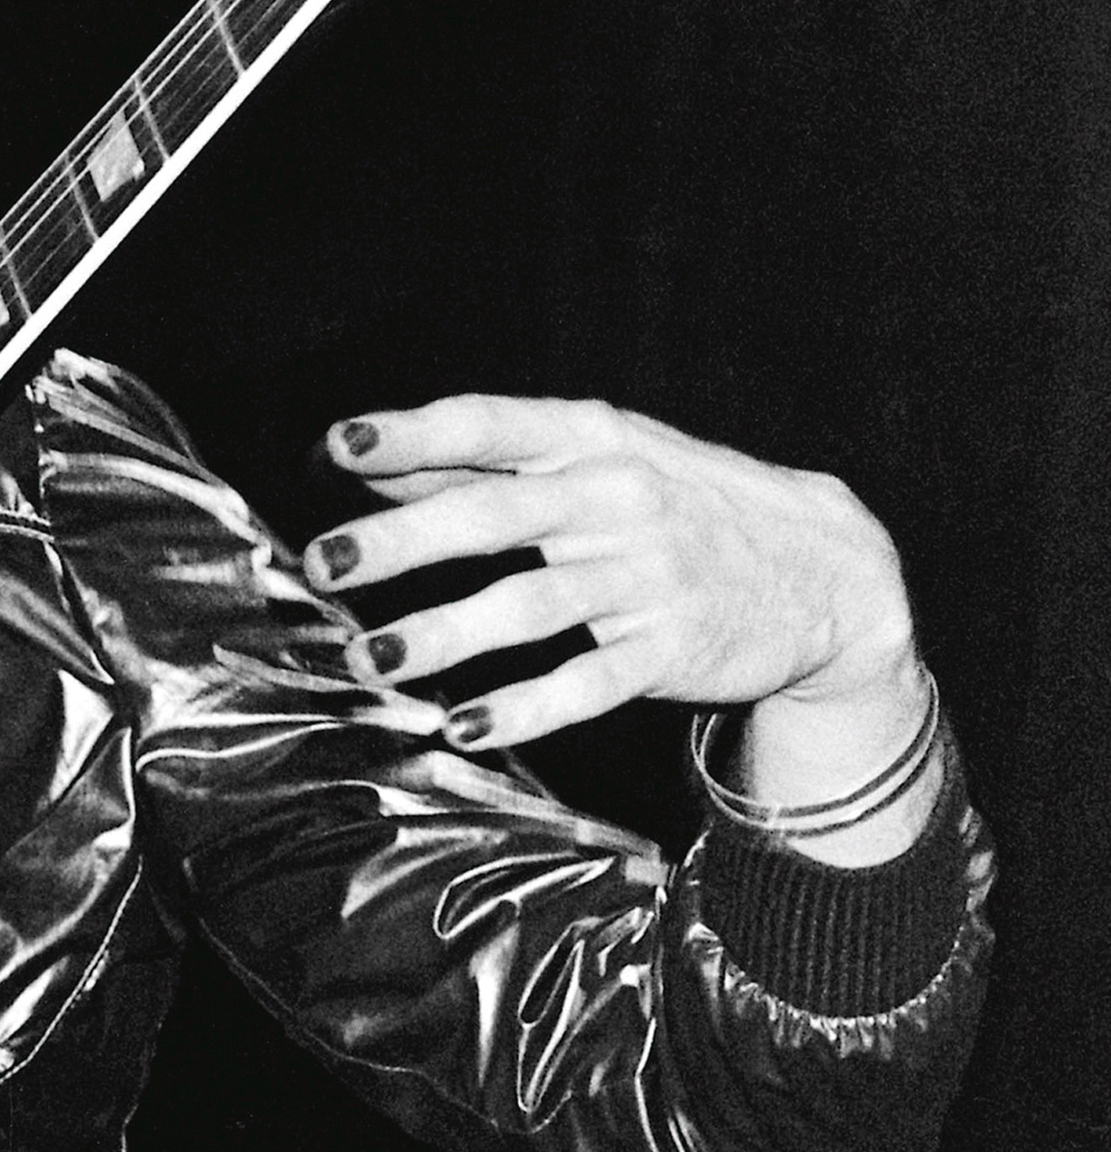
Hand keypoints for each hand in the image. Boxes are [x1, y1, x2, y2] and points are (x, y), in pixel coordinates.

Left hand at [303, 396, 919, 748]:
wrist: (828, 571)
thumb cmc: (684, 505)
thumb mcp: (604, 459)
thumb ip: (494, 463)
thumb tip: (372, 464)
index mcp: (592, 440)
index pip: (489, 426)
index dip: (411, 435)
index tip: (337, 445)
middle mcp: (615, 500)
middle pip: (492, 516)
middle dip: (400, 540)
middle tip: (324, 563)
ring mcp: (646, 577)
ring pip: (528, 605)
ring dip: (443, 633)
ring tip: (371, 656)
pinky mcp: (668, 649)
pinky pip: (585, 683)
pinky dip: (524, 707)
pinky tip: (464, 726)